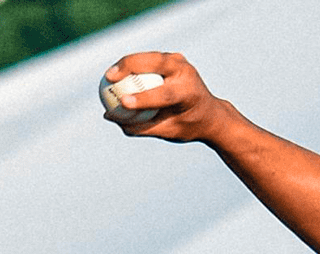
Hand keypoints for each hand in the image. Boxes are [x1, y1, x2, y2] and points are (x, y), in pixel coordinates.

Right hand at [102, 52, 229, 142]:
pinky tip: (117, 72)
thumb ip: (141, 126)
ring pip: (150, 57)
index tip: (122, 102)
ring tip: (109, 74)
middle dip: (130, 67)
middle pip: (155, 63)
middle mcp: (187, 73)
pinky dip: (133, 64)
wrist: (210, 113)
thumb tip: (109, 117)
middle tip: (109, 78)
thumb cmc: (188, 124)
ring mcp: (181, 62)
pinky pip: (149, 59)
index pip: (165, 94)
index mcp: (190, 93)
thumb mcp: (169, 131)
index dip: (143, 98)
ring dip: (128, 62)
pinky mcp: (173, 58)